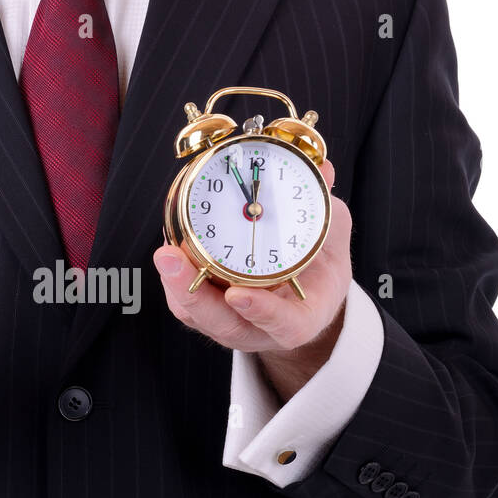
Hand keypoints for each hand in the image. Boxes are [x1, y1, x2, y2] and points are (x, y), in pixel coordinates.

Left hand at [153, 160, 350, 401]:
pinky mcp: (208, 312)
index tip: (239, 294)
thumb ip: (326, 207)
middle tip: (172, 259)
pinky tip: (169, 250)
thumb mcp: (332, 236)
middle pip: (224, 325)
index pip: (285, 325)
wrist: (305, 293)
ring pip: (197, 315)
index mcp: (302, 318)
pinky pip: (186, 301)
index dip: (262, 311)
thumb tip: (323, 168)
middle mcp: (262, 329)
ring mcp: (232, 323)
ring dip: (177, 284)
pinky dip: (176, 277)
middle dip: (194, 295)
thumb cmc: (321, 266)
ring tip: (165, 253)